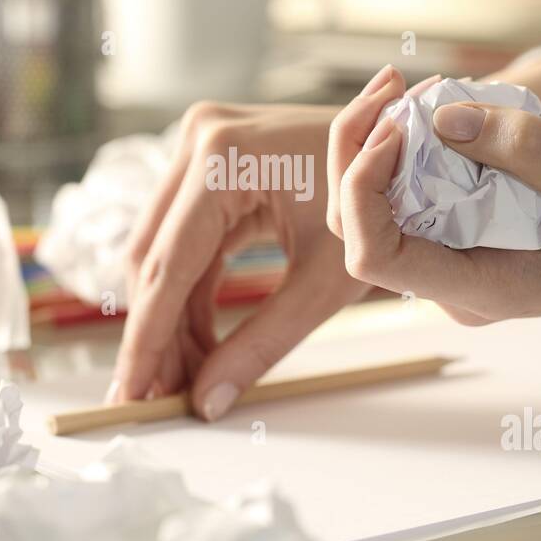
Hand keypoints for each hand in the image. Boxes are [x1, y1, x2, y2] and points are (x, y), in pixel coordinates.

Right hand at [110, 102, 369, 420]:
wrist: (409, 149)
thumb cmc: (384, 202)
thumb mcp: (326, 280)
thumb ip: (264, 342)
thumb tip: (209, 400)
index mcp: (224, 160)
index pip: (167, 266)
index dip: (147, 339)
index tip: (131, 395)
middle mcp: (200, 140)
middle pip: (152, 259)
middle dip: (156, 334)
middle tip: (160, 398)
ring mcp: (201, 145)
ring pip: (161, 252)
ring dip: (171, 318)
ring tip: (186, 380)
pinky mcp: (211, 162)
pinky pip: (184, 238)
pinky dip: (191, 292)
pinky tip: (202, 343)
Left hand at [329, 69, 540, 323]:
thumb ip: (528, 147)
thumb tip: (441, 117)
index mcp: (487, 289)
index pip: (375, 255)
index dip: (363, 187)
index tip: (398, 125)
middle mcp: (458, 288)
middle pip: (359, 227)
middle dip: (358, 149)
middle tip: (395, 80)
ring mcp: (459, 267)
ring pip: (377, 210)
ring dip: (378, 142)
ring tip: (413, 83)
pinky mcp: (466, 240)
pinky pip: (411, 198)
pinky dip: (408, 149)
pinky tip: (434, 103)